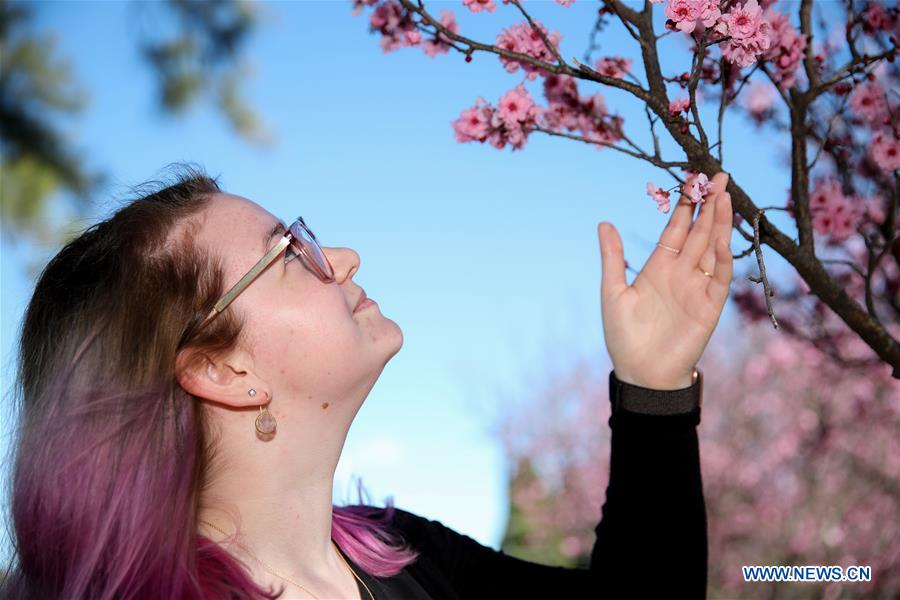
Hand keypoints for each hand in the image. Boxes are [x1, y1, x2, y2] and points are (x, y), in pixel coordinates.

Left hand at [596, 172, 732, 389]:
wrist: (642, 373)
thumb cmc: (624, 336)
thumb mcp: (612, 292)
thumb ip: (612, 258)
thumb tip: (603, 222)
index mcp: (658, 267)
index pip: (676, 229)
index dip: (685, 206)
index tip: (691, 180)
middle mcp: (681, 273)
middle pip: (698, 232)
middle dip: (709, 205)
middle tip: (718, 176)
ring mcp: (697, 287)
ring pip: (713, 248)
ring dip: (720, 223)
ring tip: (725, 196)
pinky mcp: (709, 306)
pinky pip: (720, 276)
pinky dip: (723, 257)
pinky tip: (722, 237)